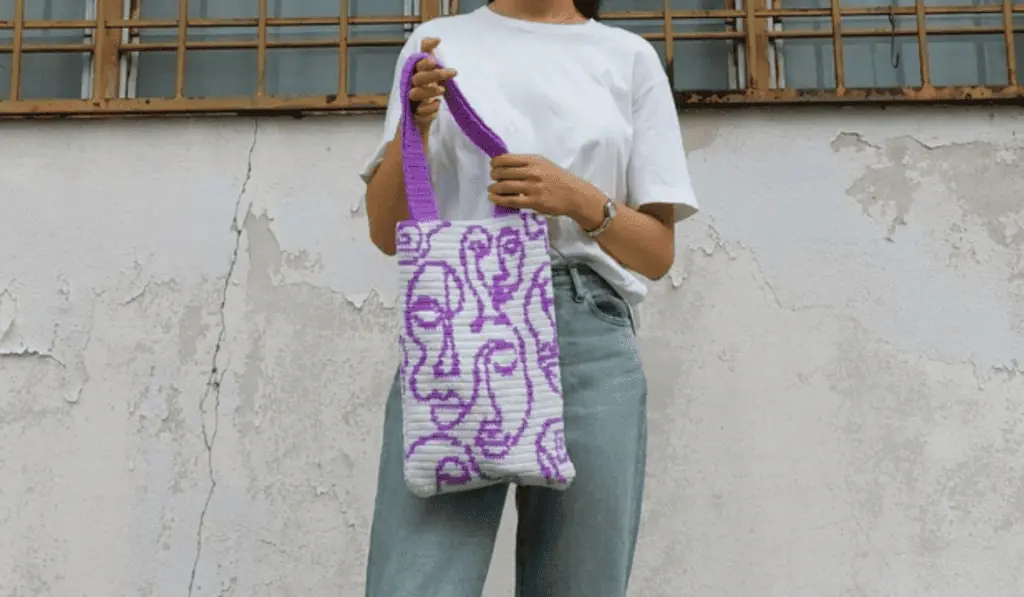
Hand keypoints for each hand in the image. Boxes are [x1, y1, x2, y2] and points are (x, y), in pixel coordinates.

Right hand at [408, 38, 456, 134]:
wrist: (419, 114)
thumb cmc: (425, 88)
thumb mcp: (429, 71)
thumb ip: (429, 53)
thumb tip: (436, 38)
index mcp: (415, 72)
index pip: (417, 61)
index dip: (425, 56)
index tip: (435, 53)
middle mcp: (411, 85)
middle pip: (419, 77)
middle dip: (435, 74)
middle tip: (453, 72)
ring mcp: (412, 100)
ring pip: (415, 93)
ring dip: (429, 91)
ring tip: (442, 90)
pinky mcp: (415, 114)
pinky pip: (420, 111)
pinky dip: (429, 108)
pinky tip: (438, 105)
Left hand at [488, 154, 605, 226]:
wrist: (574, 194)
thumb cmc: (557, 178)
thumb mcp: (543, 164)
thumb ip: (526, 163)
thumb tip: (503, 164)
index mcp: (534, 160)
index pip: (507, 159)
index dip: (495, 163)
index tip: (493, 166)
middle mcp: (533, 172)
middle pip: (503, 172)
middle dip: (494, 176)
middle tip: (493, 179)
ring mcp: (533, 187)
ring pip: (505, 186)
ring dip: (494, 188)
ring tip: (492, 190)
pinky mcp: (534, 202)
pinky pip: (511, 200)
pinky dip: (499, 199)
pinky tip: (494, 198)